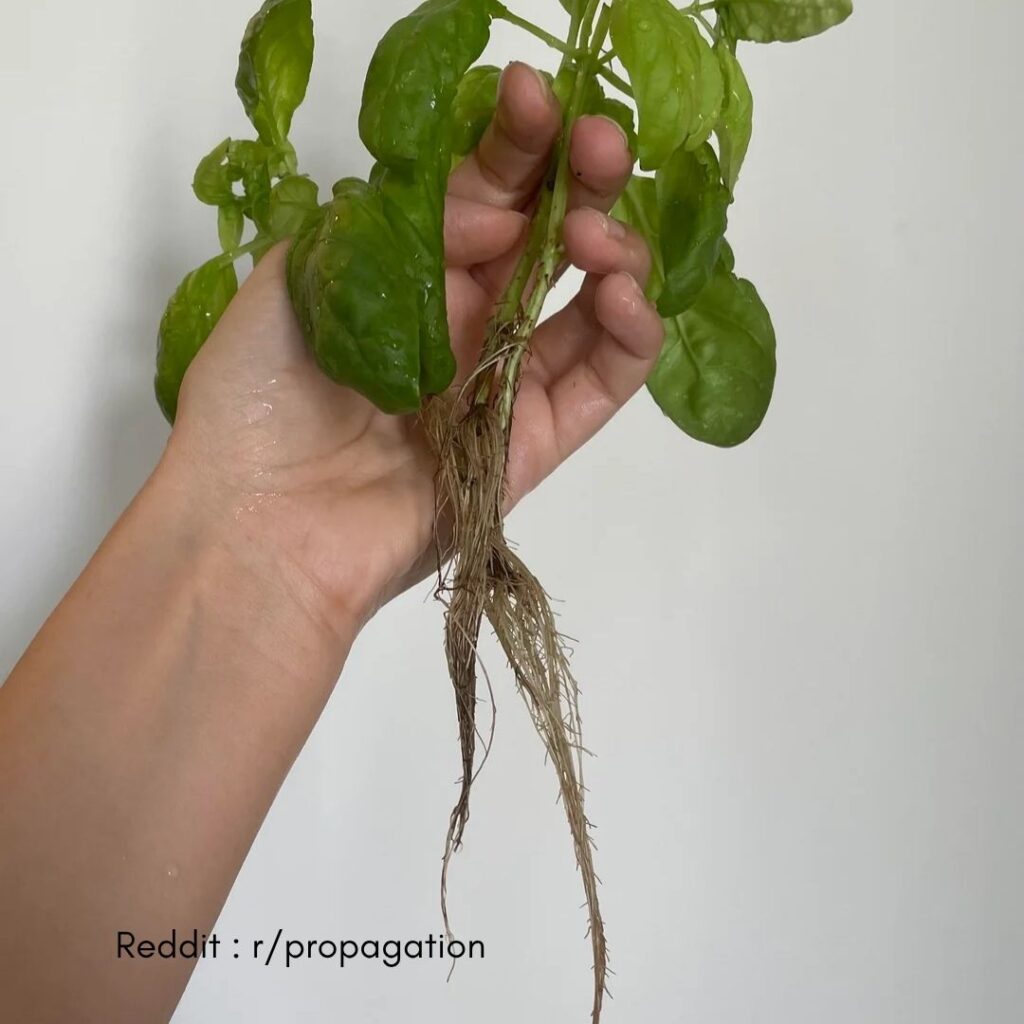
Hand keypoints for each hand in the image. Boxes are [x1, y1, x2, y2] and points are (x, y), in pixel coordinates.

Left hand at [167, 62, 662, 632]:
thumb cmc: (255, 402)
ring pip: (588, 308)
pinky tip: (624, 294)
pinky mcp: (533, 445)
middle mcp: (462, 325)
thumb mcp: (299, 277)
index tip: (535, 99)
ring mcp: (502, 385)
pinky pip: (601, 384)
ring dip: (615, 255)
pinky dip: (631, 337)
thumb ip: (388, 224)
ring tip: (599, 236)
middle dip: (582, 182)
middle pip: (548, 241)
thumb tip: (481, 205)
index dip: (516, 146)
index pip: (484, 195)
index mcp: (408, 279)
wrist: (259, 527)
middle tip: (600, 144)